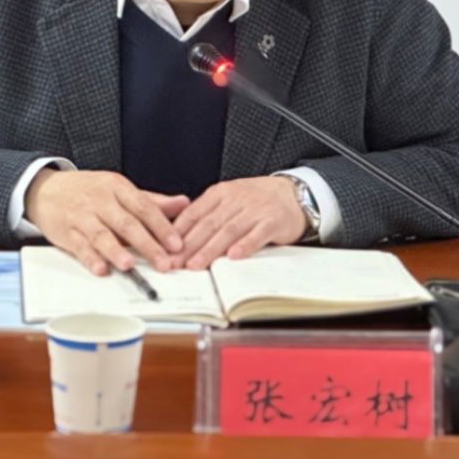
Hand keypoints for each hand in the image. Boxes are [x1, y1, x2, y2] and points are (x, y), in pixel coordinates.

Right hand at [25, 169, 187, 275]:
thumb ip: (152, 200)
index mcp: (117, 187)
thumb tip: (183, 203)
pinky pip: (79, 246)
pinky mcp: (67, 232)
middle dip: (147, 244)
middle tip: (163, 262)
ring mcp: (82, 216)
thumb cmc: (88, 191)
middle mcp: (100, 200)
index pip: (144, 207)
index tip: (176, 244)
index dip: (162, 226)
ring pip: (102, 235)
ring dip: (116, 251)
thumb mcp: (120, 189)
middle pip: (127, 223)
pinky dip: (90, 259)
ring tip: (129, 265)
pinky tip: (100, 268)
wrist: (47, 189)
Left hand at [171, 176, 307, 269]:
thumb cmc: (256, 201)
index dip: (178, 234)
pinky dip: (245, 245)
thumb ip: (207, 215)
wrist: (293, 193)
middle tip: (175, 264)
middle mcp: (236, 199)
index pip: (194, 213)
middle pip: (208, 224)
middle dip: (189, 246)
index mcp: (220, 193)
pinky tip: (234, 257)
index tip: (164, 252)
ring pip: (229, 230)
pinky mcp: (273, 220)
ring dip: (211, 249)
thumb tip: (178, 238)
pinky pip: (257, 234)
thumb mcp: (229, 200)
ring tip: (196, 264)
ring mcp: (255, 209)